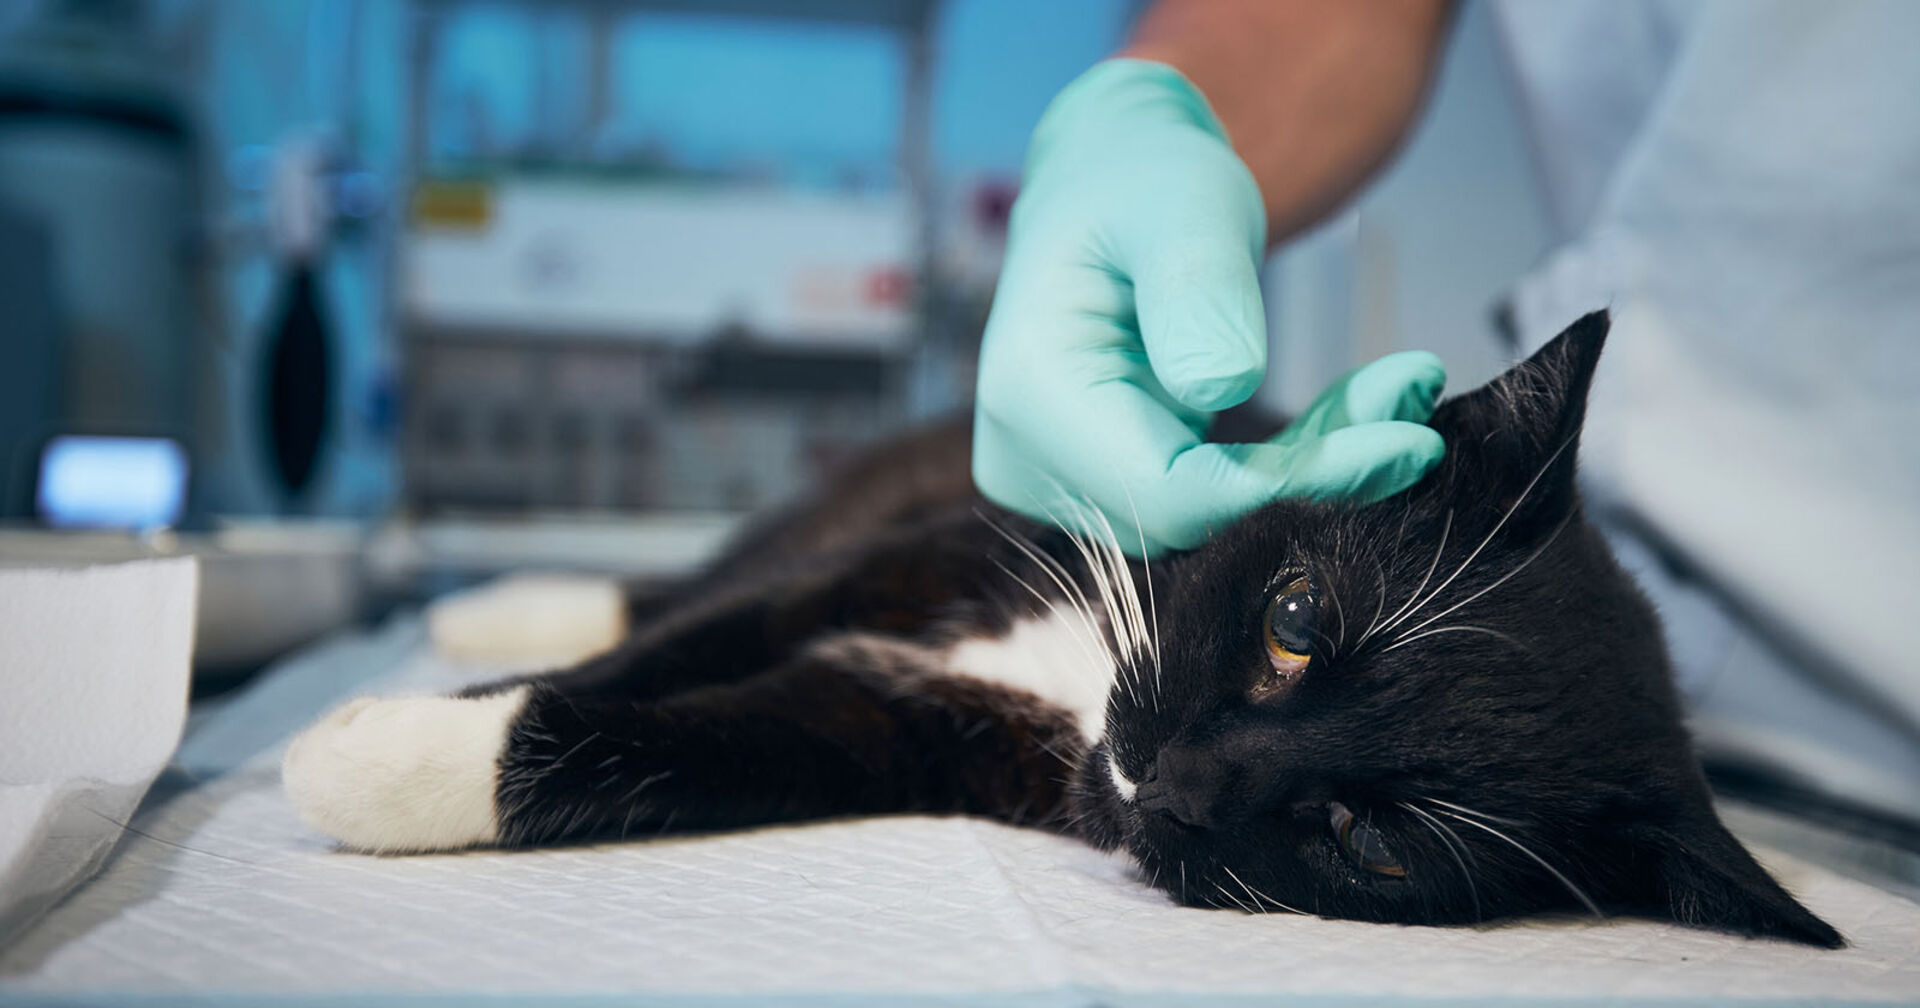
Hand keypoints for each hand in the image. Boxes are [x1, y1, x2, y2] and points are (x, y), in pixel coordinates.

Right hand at [973, 59, 1445, 554]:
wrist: (1113, 186)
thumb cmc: (1144, 178)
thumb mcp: (1180, 203)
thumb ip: (1197, 290)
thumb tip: (1221, 388)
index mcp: (1030, 393)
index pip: (1165, 492)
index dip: (1288, 487)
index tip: (1405, 441)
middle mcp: (1028, 458)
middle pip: (1190, 515)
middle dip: (1316, 473)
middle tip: (1417, 396)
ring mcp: (1061, 481)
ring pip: (1211, 515)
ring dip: (1315, 466)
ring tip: (1399, 389)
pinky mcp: (1106, 483)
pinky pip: (1212, 497)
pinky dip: (1293, 460)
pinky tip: (1361, 407)